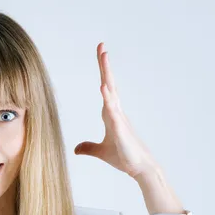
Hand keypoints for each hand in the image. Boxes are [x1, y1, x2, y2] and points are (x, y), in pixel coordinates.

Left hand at [74, 42, 158, 178]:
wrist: (138, 167)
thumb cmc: (123, 156)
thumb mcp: (100, 151)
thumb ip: (88, 147)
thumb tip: (76, 149)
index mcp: (111, 113)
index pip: (106, 88)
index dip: (103, 72)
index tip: (102, 54)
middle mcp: (116, 111)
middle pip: (109, 83)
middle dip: (105, 65)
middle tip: (102, 47)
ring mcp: (119, 118)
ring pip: (111, 92)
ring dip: (107, 75)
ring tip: (104, 57)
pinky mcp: (120, 129)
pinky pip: (113, 111)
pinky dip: (108, 99)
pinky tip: (104, 89)